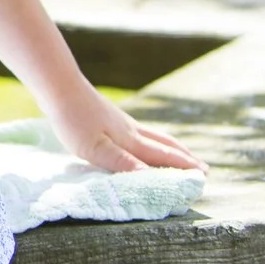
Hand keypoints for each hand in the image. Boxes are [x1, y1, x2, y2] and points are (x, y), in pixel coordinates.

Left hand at [42, 85, 202, 173]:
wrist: (60, 87)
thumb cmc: (75, 121)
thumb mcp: (96, 148)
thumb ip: (122, 163)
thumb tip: (150, 177)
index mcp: (131, 141)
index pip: (163, 157)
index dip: (182, 167)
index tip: (204, 176)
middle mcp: (132, 131)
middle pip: (165, 145)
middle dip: (185, 157)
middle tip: (204, 167)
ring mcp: (121, 122)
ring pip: (154, 136)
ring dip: (172, 147)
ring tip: (183, 154)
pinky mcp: (109, 116)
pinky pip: (141, 131)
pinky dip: (153, 139)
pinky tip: (143, 139)